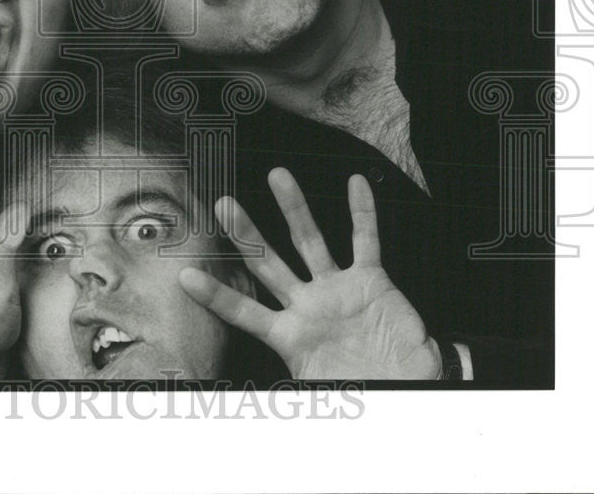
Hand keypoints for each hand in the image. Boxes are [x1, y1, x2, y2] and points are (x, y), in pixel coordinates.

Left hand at [179, 168, 441, 379]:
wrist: (408, 384)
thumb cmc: (363, 387)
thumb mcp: (319, 392)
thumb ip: (294, 397)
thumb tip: (270, 417)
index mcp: (290, 333)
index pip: (244, 311)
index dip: (216, 295)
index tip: (185, 277)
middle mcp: (308, 304)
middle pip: (268, 263)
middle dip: (245, 234)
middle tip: (222, 203)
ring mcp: (337, 288)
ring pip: (309, 241)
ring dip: (295, 208)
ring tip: (277, 176)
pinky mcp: (370, 280)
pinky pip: (365, 241)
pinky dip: (363, 213)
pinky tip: (356, 185)